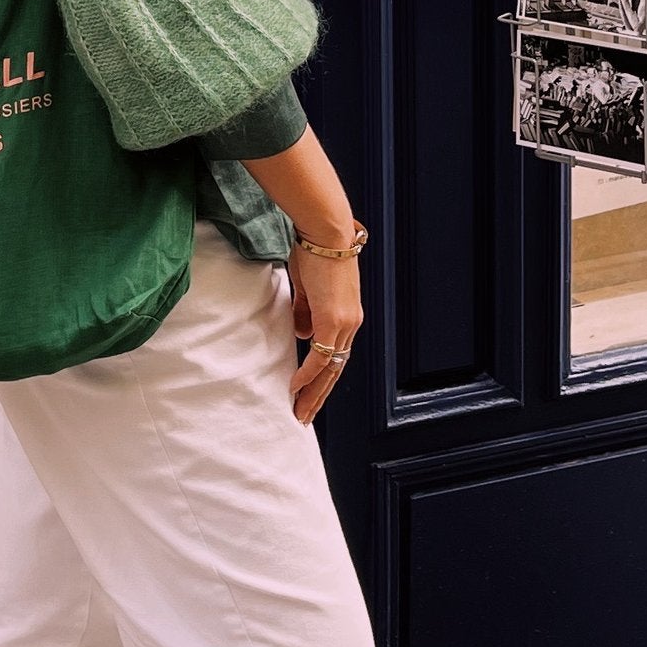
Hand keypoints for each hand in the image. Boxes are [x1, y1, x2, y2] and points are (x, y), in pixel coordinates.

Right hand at [289, 246, 361, 425]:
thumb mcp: (309, 287)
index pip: (336, 354)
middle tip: (304, 414)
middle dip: (319, 394)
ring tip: (300, 411)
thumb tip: (302, 335)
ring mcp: (344, 322)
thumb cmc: (315, 251)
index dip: (322, 375)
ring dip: (313, 391)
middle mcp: (351, 323)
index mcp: (347, 315)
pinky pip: (319, 355)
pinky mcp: (333, 319)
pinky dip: (307, 373)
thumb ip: (307, 313)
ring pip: (330, 367)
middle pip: (336, 368)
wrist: (327, 232)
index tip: (308, 392)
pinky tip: (295, 387)